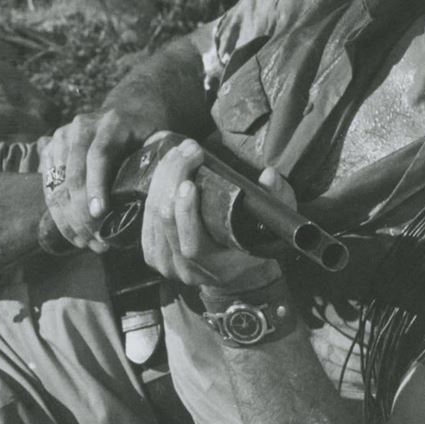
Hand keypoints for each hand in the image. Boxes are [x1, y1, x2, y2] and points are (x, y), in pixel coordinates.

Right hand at [39, 107, 159, 250]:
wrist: (128, 109)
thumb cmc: (149, 133)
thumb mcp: (159, 141)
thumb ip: (159, 163)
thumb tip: (162, 199)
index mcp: (111, 123)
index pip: (98, 156)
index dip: (96, 186)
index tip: (99, 215)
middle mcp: (82, 127)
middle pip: (75, 174)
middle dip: (83, 213)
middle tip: (98, 241)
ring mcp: (62, 137)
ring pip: (59, 184)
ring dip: (69, 219)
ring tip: (86, 243)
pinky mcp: (51, 149)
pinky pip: (50, 186)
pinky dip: (59, 213)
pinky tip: (73, 234)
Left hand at [140, 139, 293, 292]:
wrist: (235, 273)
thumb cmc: (254, 245)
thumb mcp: (273, 225)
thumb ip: (278, 200)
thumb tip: (268, 176)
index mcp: (213, 267)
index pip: (191, 244)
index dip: (186, 212)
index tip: (190, 182)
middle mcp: (184, 269)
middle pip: (166, 221)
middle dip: (174, 178)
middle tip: (188, 150)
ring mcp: (163, 263)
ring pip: (152, 215)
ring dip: (163, 177)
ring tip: (179, 152)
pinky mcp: (152, 251)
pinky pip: (146, 216)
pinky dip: (154, 188)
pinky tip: (166, 168)